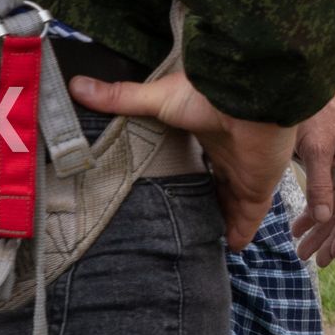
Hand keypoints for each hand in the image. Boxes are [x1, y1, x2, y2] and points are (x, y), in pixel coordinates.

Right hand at [67, 70, 297, 248]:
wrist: (249, 98)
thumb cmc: (205, 95)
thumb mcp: (157, 98)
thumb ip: (121, 98)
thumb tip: (76, 85)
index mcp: (205, 134)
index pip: (195, 158)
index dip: (185, 173)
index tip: (167, 188)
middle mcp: (226, 155)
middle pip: (214, 184)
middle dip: (202, 201)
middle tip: (181, 222)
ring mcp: (244, 173)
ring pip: (232, 204)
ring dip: (220, 221)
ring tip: (201, 242)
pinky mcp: (258, 188)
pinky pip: (250, 217)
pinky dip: (242, 232)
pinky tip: (230, 248)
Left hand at [288, 89, 334, 266]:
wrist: (311, 87)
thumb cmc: (318, 113)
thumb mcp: (317, 149)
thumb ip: (320, 185)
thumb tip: (323, 219)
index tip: (332, 254)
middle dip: (330, 238)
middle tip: (311, 260)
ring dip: (319, 230)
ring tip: (301, 251)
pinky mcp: (330, 168)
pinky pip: (325, 198)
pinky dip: (312, 214)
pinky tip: (297, 228)